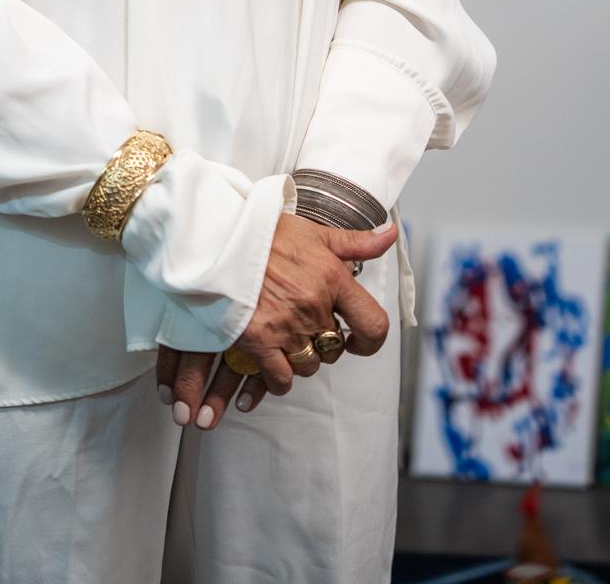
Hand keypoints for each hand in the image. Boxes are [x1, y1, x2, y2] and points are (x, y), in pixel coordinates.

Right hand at [154, 216, 396, 429]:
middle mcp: (313, 305)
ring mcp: (286, 326)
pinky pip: (281, 378)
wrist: (218, 237)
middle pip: (335, 348)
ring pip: (310, 365)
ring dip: (302, 358)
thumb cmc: (265, 233)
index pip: (373, 324)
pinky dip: (279, 377)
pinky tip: (271, 362)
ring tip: (286, 339)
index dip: (370, 341)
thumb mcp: (314, 232)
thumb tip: (391, 234)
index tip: (358, 341)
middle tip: (305, 326)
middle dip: (324, 342)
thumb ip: (355, 241)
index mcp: (333, 278)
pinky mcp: (257, 340)